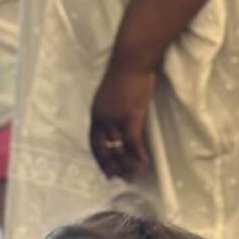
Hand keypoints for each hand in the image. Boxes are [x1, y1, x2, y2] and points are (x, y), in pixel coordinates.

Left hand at [89, 59, 156, 179]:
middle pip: (105, 150)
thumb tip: (119, 120)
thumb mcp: (113, 95)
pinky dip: (137, 154)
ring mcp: (115, 119)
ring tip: (134, 174)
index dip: (100, 159)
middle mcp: (102, 119)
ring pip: (120, 149)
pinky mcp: (130, 116)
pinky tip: (143, 162)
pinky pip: (132, 142)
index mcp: (96, 114)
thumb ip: (112, 109)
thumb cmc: (126, 74)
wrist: (132, 60)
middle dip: (112, 167)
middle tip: (120, 179)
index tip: (106, 171)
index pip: (94, 143)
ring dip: (127, 164)